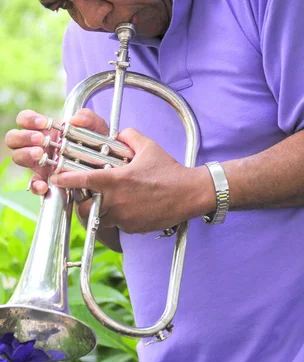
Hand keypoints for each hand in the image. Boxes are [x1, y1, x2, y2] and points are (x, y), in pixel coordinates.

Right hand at [5, 108, 110, 195]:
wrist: (103, 168)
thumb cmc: (94, 143)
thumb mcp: (96, 128)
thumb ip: (89, 118)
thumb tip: (75, 119)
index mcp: (44, 129)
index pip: (24, 119)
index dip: (29, 119)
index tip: (44, 123)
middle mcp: (36, 144)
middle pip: (13, 138)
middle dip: (24, 137)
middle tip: (41, 140)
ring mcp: (37, 163)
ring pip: (17, 156)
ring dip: (26, 154)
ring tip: (42, 156)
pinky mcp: (44, 180)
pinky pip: (32, 183)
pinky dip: (36, 185)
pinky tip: (44, 185)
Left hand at [50, 128, 214, 233]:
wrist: (189, 194)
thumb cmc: (169, 170)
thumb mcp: (149, 147)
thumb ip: (129, 136)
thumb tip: (118, 132)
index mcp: (117, 180)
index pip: (83, 180)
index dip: (66, 180)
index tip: (56, 179)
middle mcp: (117, 201)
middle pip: (85, 208)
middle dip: (80, 204)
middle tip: (83, 197)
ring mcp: (125, 217)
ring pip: (100, 219)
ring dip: (99, 212)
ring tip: (105, 204)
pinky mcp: (133, 228)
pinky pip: (117, 225)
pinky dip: (117, 219)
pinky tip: (126, 209)